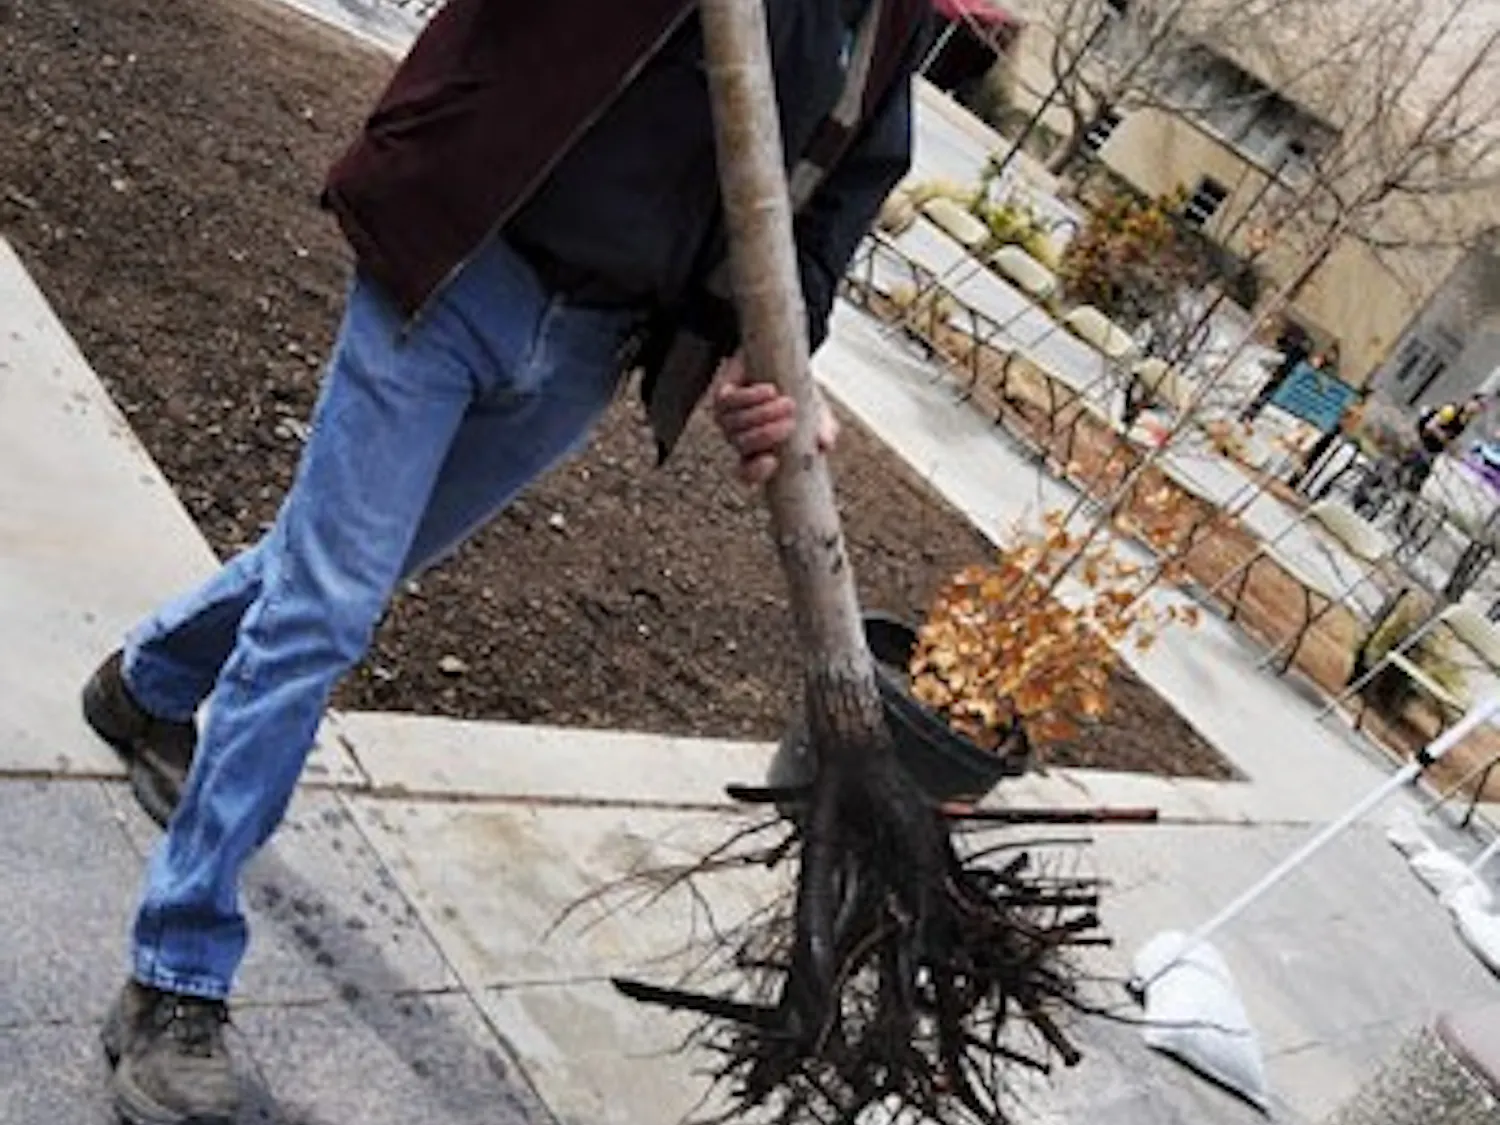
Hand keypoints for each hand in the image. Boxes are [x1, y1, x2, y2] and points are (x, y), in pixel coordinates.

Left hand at [711, 354, 838, 485]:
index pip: (748, 473)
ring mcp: (728, 420)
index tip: (772, 462)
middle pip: (744, 445)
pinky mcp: (722, 397)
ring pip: (737, 424)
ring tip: (788, 404)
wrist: (778, 361)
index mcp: (758, 453)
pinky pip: (730, 401)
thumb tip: (826, 443)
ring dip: (763, 414)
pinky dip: (751, 397)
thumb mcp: (815, 413)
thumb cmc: (797, 396)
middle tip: (791, 424)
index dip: (756, 472)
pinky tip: (770, 390)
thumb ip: (822, 429)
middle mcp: (740, 440)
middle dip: (767, 436)